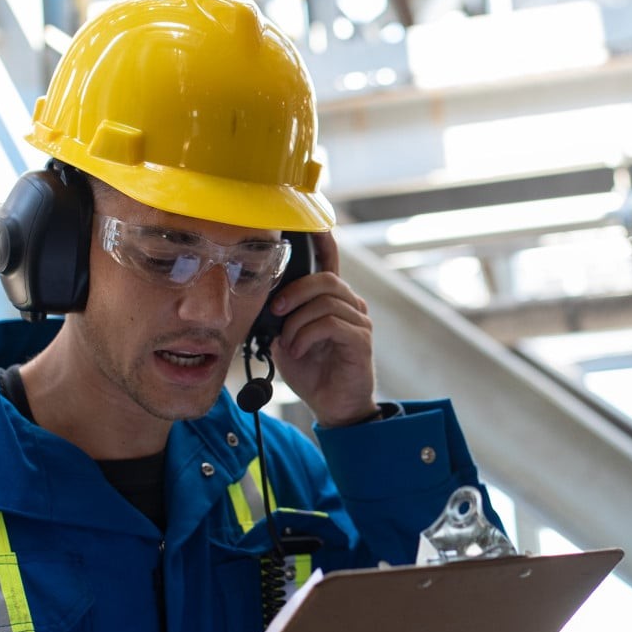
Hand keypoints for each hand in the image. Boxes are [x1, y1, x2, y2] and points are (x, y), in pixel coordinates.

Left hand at [268, 230, 379, 426]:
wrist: (333, 407)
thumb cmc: (312, 372)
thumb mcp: (287, 341)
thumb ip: (282, 319)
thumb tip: (269, 303)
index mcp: (333, 301)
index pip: (330, 263)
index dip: (324, 241)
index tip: (313, 225)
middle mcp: (351, 305)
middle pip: (324, 279)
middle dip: (294, 293)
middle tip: (276, 313)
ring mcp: (359, 322)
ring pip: (324, 302)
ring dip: (296, 324)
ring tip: (289, 345)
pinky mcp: (361, 340)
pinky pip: (330, 324)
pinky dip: (306, 336)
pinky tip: (299, 350)